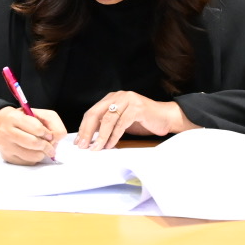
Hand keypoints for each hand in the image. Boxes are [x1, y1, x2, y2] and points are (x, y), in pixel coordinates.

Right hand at [0, 106, 65, 164]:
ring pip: (33, 156)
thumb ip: (53, 123)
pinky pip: (29, 162)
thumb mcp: (40, 114)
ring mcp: (6, 146)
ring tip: (41, 148)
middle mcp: (6, 132)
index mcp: (14, 118)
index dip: (48, 133)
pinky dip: (35, 158)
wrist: (3, 125)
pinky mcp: (8, 157)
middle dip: (47, 146)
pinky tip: (32, 151)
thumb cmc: (25, 119)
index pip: (37, 128)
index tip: (49, 135)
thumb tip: (56, 139)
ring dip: (42, 153)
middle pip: (34, 143)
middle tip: (50, 145)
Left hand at [75, 91, 195, 149]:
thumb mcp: (120, 121)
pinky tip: (110, 144)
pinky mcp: (137, 107)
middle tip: (83, 145)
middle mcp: (118, 96)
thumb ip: (106, 125)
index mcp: (111, 98)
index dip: (83, 127)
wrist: (166, 117)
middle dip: (87, 131)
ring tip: (96, 148)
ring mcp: (128, 100)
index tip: (79, 141)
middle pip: (96, 114)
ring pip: (108, 119)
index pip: (92, 112)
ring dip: (101, 136)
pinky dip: (114, 136)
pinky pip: (121, 123)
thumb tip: (89, 137)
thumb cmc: (143, 120)